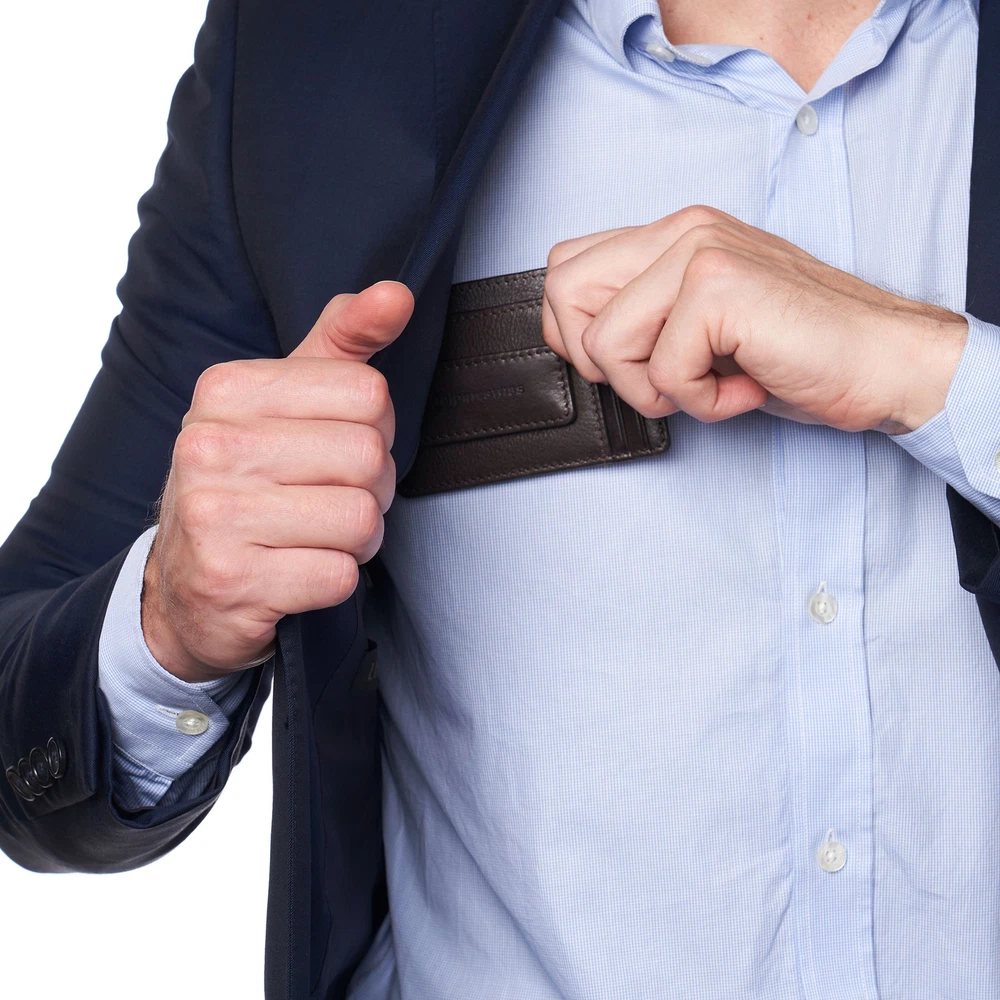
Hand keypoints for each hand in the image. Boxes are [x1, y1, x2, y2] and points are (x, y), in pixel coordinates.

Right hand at [142, 281, 413, 682]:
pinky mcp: (229, 581)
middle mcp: (208, 446)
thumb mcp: (286, 403)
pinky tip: (299, 571)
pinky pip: (339, 576)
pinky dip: (337, 580)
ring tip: (318, 537)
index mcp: (226, 390)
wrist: (185, 586)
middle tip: (333, 500)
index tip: (339, 448)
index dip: (374, 430)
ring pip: (360, 519)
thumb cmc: (248, 484)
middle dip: (372, 489)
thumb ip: (343, 343)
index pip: (368, 393)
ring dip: (358, 539)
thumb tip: (397, 294)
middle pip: (368, 456)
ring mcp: (211, 516)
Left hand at [541, 206, 968, 433]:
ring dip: (656, 390)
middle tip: (662, 377)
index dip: (575, 331)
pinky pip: (661, 371)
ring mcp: (699, 253)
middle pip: (562, 291)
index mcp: (673, 234)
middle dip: (602, 361)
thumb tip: (579, 340)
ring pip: (603, 341)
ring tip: (713, 383)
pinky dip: (701, 403)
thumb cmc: (797, 351)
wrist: (882, 363)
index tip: (628, 364)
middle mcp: (682, 231)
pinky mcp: (719, 289)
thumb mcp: (702, 326)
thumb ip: (644, 314)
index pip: (566, 267)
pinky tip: (745, 387)